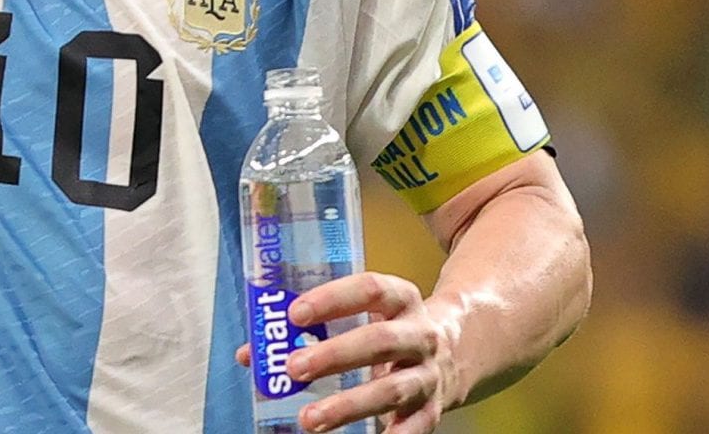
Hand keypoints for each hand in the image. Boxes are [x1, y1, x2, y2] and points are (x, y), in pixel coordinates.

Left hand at [231, 271, 456, 432]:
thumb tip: (251, 354)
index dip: (332, 300)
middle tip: (293, 368)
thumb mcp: (363, 314)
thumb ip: (309, 328)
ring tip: (310, 418)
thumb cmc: (390, 328)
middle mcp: (420, 334)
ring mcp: (429, 374)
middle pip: (380, 341)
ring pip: (393, 390)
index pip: (369, 289)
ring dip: (349, 406)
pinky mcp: (433, 409)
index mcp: (401, 299)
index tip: (294, 314)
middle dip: (335, 356)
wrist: (457, 352)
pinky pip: (415, 427)